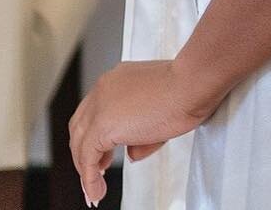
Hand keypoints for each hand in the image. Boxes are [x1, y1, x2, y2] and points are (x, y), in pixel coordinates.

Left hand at [68, 59, 211, 205]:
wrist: (191, 84)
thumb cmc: (187, 89)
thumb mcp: (158, 107)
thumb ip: (139, 129)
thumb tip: (132, 152)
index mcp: (117, 79)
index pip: (95, 109)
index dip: (95, 133)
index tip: (104, 152)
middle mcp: (104, 89)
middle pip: (80, 125)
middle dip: (85, 151)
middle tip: (98, 169)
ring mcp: (100, 105)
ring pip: (79, 142)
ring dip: (86, 167)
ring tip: (95, 187)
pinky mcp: (102, 126)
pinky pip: (87, 159)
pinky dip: (89, 178)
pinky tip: (97, 191)